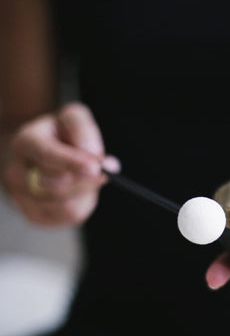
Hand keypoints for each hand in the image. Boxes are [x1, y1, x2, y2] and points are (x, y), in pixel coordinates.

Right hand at [0, 102, 119, 226]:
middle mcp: (16, 172)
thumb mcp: (73, 118)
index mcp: (25, 142)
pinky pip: (68, 217)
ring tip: (87, 178)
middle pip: (57, 185)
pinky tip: (80, 192)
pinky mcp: (35, 216)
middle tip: (106, 173)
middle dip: (86, 180)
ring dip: (86, 193)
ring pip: (65, 206)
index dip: (72, 162)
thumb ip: (82, 129)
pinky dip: (83, 205)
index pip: (47, 154)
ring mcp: (22, 197)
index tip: (96, 167)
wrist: (47, 154)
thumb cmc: (63, 134)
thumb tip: (92, 153)